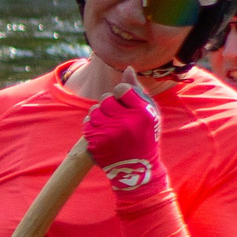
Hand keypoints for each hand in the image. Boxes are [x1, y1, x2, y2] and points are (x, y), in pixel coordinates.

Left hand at [83, 80, 165, 197]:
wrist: (137, 168)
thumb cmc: (145, 135)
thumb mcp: (149, 113)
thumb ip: (137, 90)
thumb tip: (127, 68)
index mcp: (143, 112)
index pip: (122, 89)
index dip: (121, 94)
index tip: (125, 102)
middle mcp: (126, 122)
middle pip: (105, 98)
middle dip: (109, 105)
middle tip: (117, 116)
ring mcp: (109, 133)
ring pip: (94, 110)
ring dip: (99, 114)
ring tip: (111, 124)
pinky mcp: (96, 142)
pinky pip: (86, 123)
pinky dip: (92, 125)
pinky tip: (103, 132)